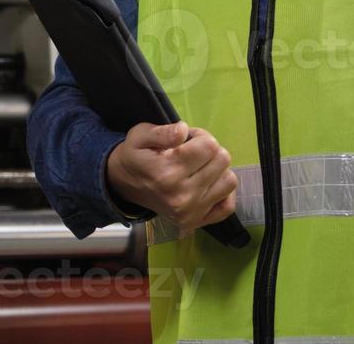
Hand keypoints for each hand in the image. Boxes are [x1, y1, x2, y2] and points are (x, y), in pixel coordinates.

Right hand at [107, 121, 237, 234]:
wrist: (123, 186)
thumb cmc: (135, 157)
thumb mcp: (140, 136)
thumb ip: (163, 132)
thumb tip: (184, 130)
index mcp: (167, 172)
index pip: (209, 146)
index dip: (200, 136)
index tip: (188, 139)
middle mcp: (181, 196)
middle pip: (222, 160)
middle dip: (209, 150)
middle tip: (192, 152)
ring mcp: (190, 212)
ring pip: (229, 181)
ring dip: (218, 170)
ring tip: (199, 167)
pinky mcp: (195, 222)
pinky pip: (227, 206)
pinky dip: (223, 192)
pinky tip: (209, 184)